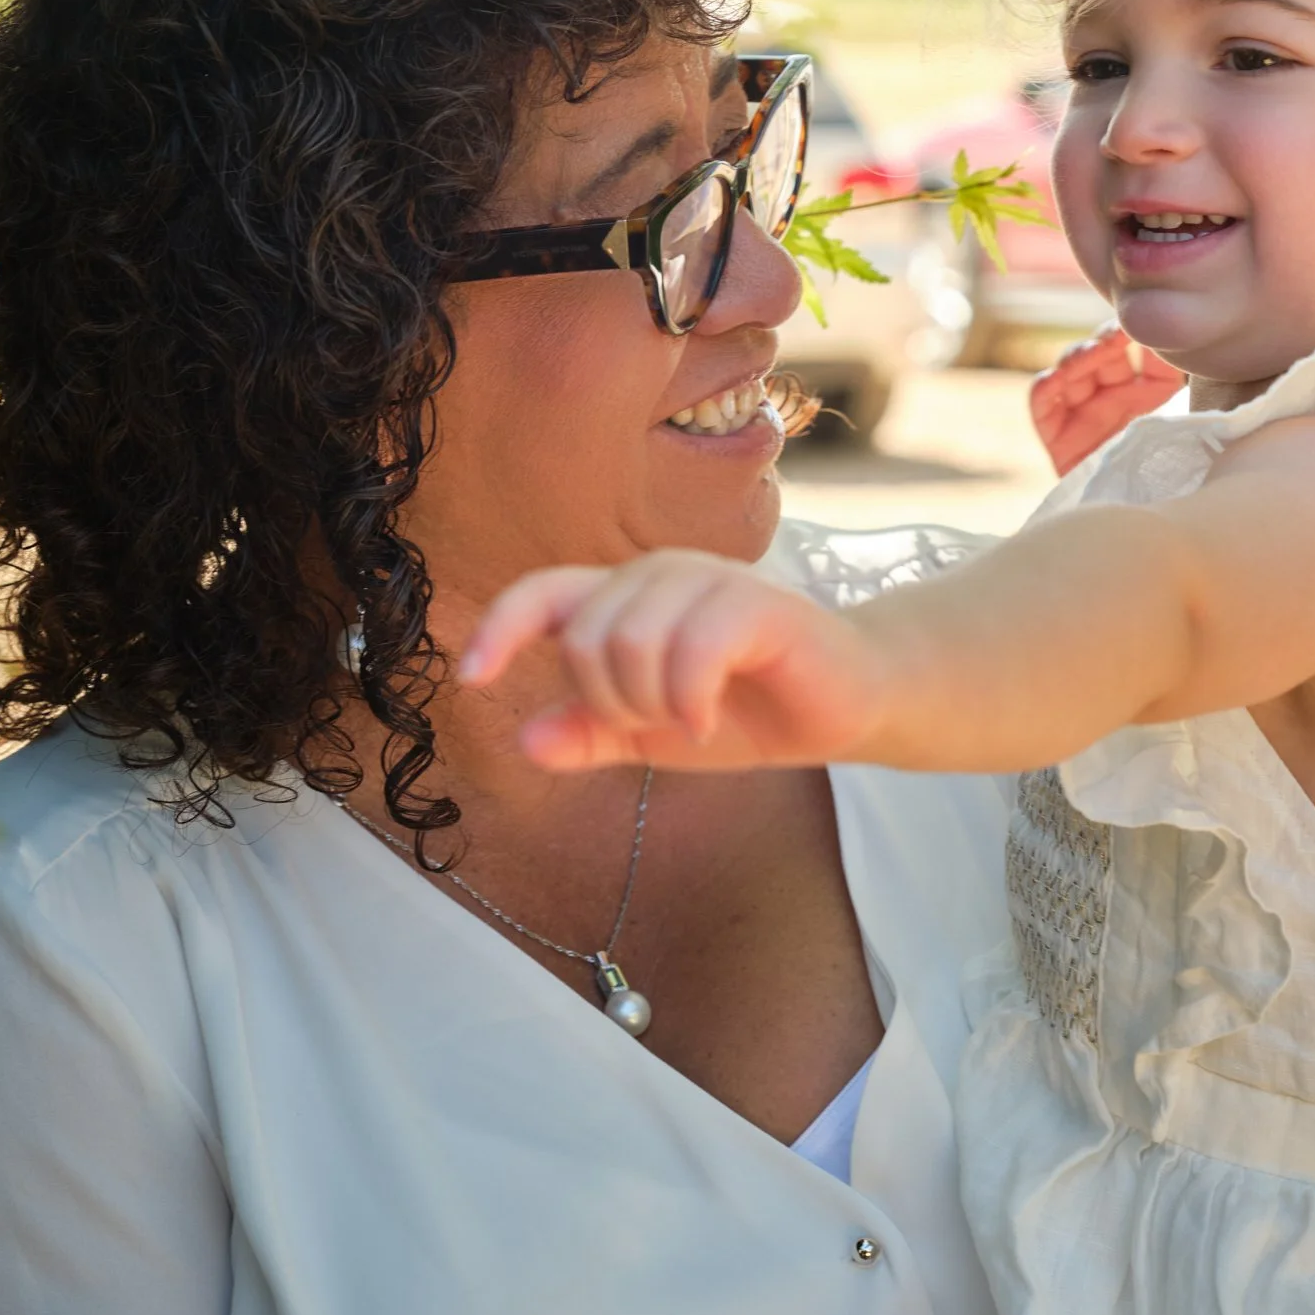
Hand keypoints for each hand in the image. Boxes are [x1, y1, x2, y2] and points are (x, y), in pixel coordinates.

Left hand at [463, 551, 890, 771]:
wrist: (843, 707)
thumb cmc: (745, 710)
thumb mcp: (653, 734)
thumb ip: (591, 733)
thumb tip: (525, 741)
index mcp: (626, 598)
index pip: (542, 594)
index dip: (500, 629)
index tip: (471, 678)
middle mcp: (659, 573)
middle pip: (584, 636)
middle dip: (609, 700)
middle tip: (657, 722)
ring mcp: (709, 580)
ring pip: (630, 640)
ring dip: (651, 702)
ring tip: (690, 718)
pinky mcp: (756, 602)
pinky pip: (692, 647)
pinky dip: (691, 698)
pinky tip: (708, 718)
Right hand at [1029, 325, 1184, 475]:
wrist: (1140, 526)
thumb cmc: (1171, 481)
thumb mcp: (1181, 428)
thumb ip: (1176, 393)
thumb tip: (1178, 353)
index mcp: (1144, 396)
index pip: (1134, 354)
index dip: (1136, 338)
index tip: (1146, 331)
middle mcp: (1111, 402)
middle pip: (1101, 356)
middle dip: (1107, 341)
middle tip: (1119, 335)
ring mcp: (1081, 416)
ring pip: (1070, 369)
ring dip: (1080, 356)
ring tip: (1095, 352)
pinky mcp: (1056, 436)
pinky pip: (1042, 400)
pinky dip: (1048, 385)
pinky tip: (1062, 377)